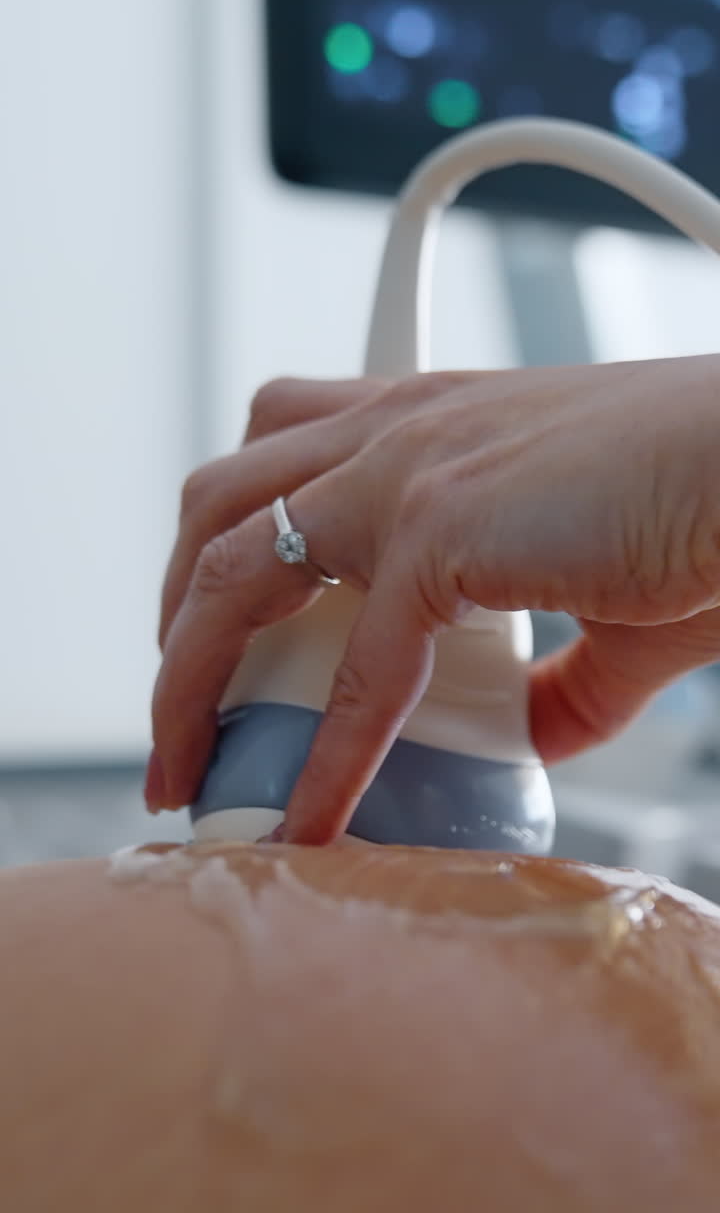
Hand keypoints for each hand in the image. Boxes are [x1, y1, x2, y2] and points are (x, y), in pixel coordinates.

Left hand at [148, 356, 719, 841]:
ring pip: (232, 556)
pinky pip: (355, 669)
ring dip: (188, 663)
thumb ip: (560, 673)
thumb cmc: (703, 507)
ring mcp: (409, 472)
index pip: (285, 452)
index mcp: (429, 421)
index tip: (223, 634)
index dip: (235, 538)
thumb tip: (532, 734)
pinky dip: (323, 755)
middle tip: (180, 698)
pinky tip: (312, 818)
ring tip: (187, 755)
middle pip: (221, 494)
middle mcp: (400, 429)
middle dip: (176, 602)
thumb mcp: (609, 598)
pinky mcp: (444, 533)